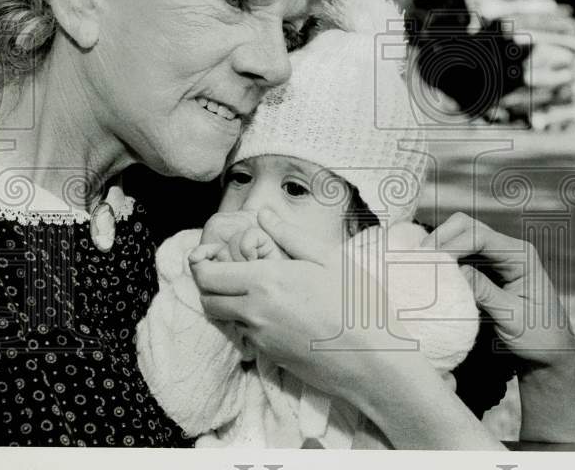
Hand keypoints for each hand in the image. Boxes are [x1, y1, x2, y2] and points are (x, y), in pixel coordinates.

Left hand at [190, 208, 412, 400]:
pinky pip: (245, 335)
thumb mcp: (329, 258)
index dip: (201, 260)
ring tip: (258, 288)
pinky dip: (249, 321)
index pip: (207, 274)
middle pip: (206, 298)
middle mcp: (254, 312)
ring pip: (223, 318)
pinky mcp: (269, 357)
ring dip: (229, 302)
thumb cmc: (357, 304)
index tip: (214, 251)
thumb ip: (290, 235)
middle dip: (210, 282)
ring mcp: (259, 339)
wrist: (373, 359)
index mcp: (266, 281)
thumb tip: (264, 215)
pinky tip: (278, 311)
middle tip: (232, 267)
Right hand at [425, 211, 574, 366]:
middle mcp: (510, 249)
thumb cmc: (538, 336)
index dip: (453, 244)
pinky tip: (435, 271)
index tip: (431, 260)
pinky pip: (464, 254)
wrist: (552, 350)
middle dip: (443, 237)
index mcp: (521, 256)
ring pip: (463, 236)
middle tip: (421, 258)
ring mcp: (499, 257)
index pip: (481, 236)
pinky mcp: (490, 269)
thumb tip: (457, 270)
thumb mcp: (511, 317)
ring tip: (423, 264)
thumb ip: (485, 293)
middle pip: (469, 227)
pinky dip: (448, 258)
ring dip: (442, 246)